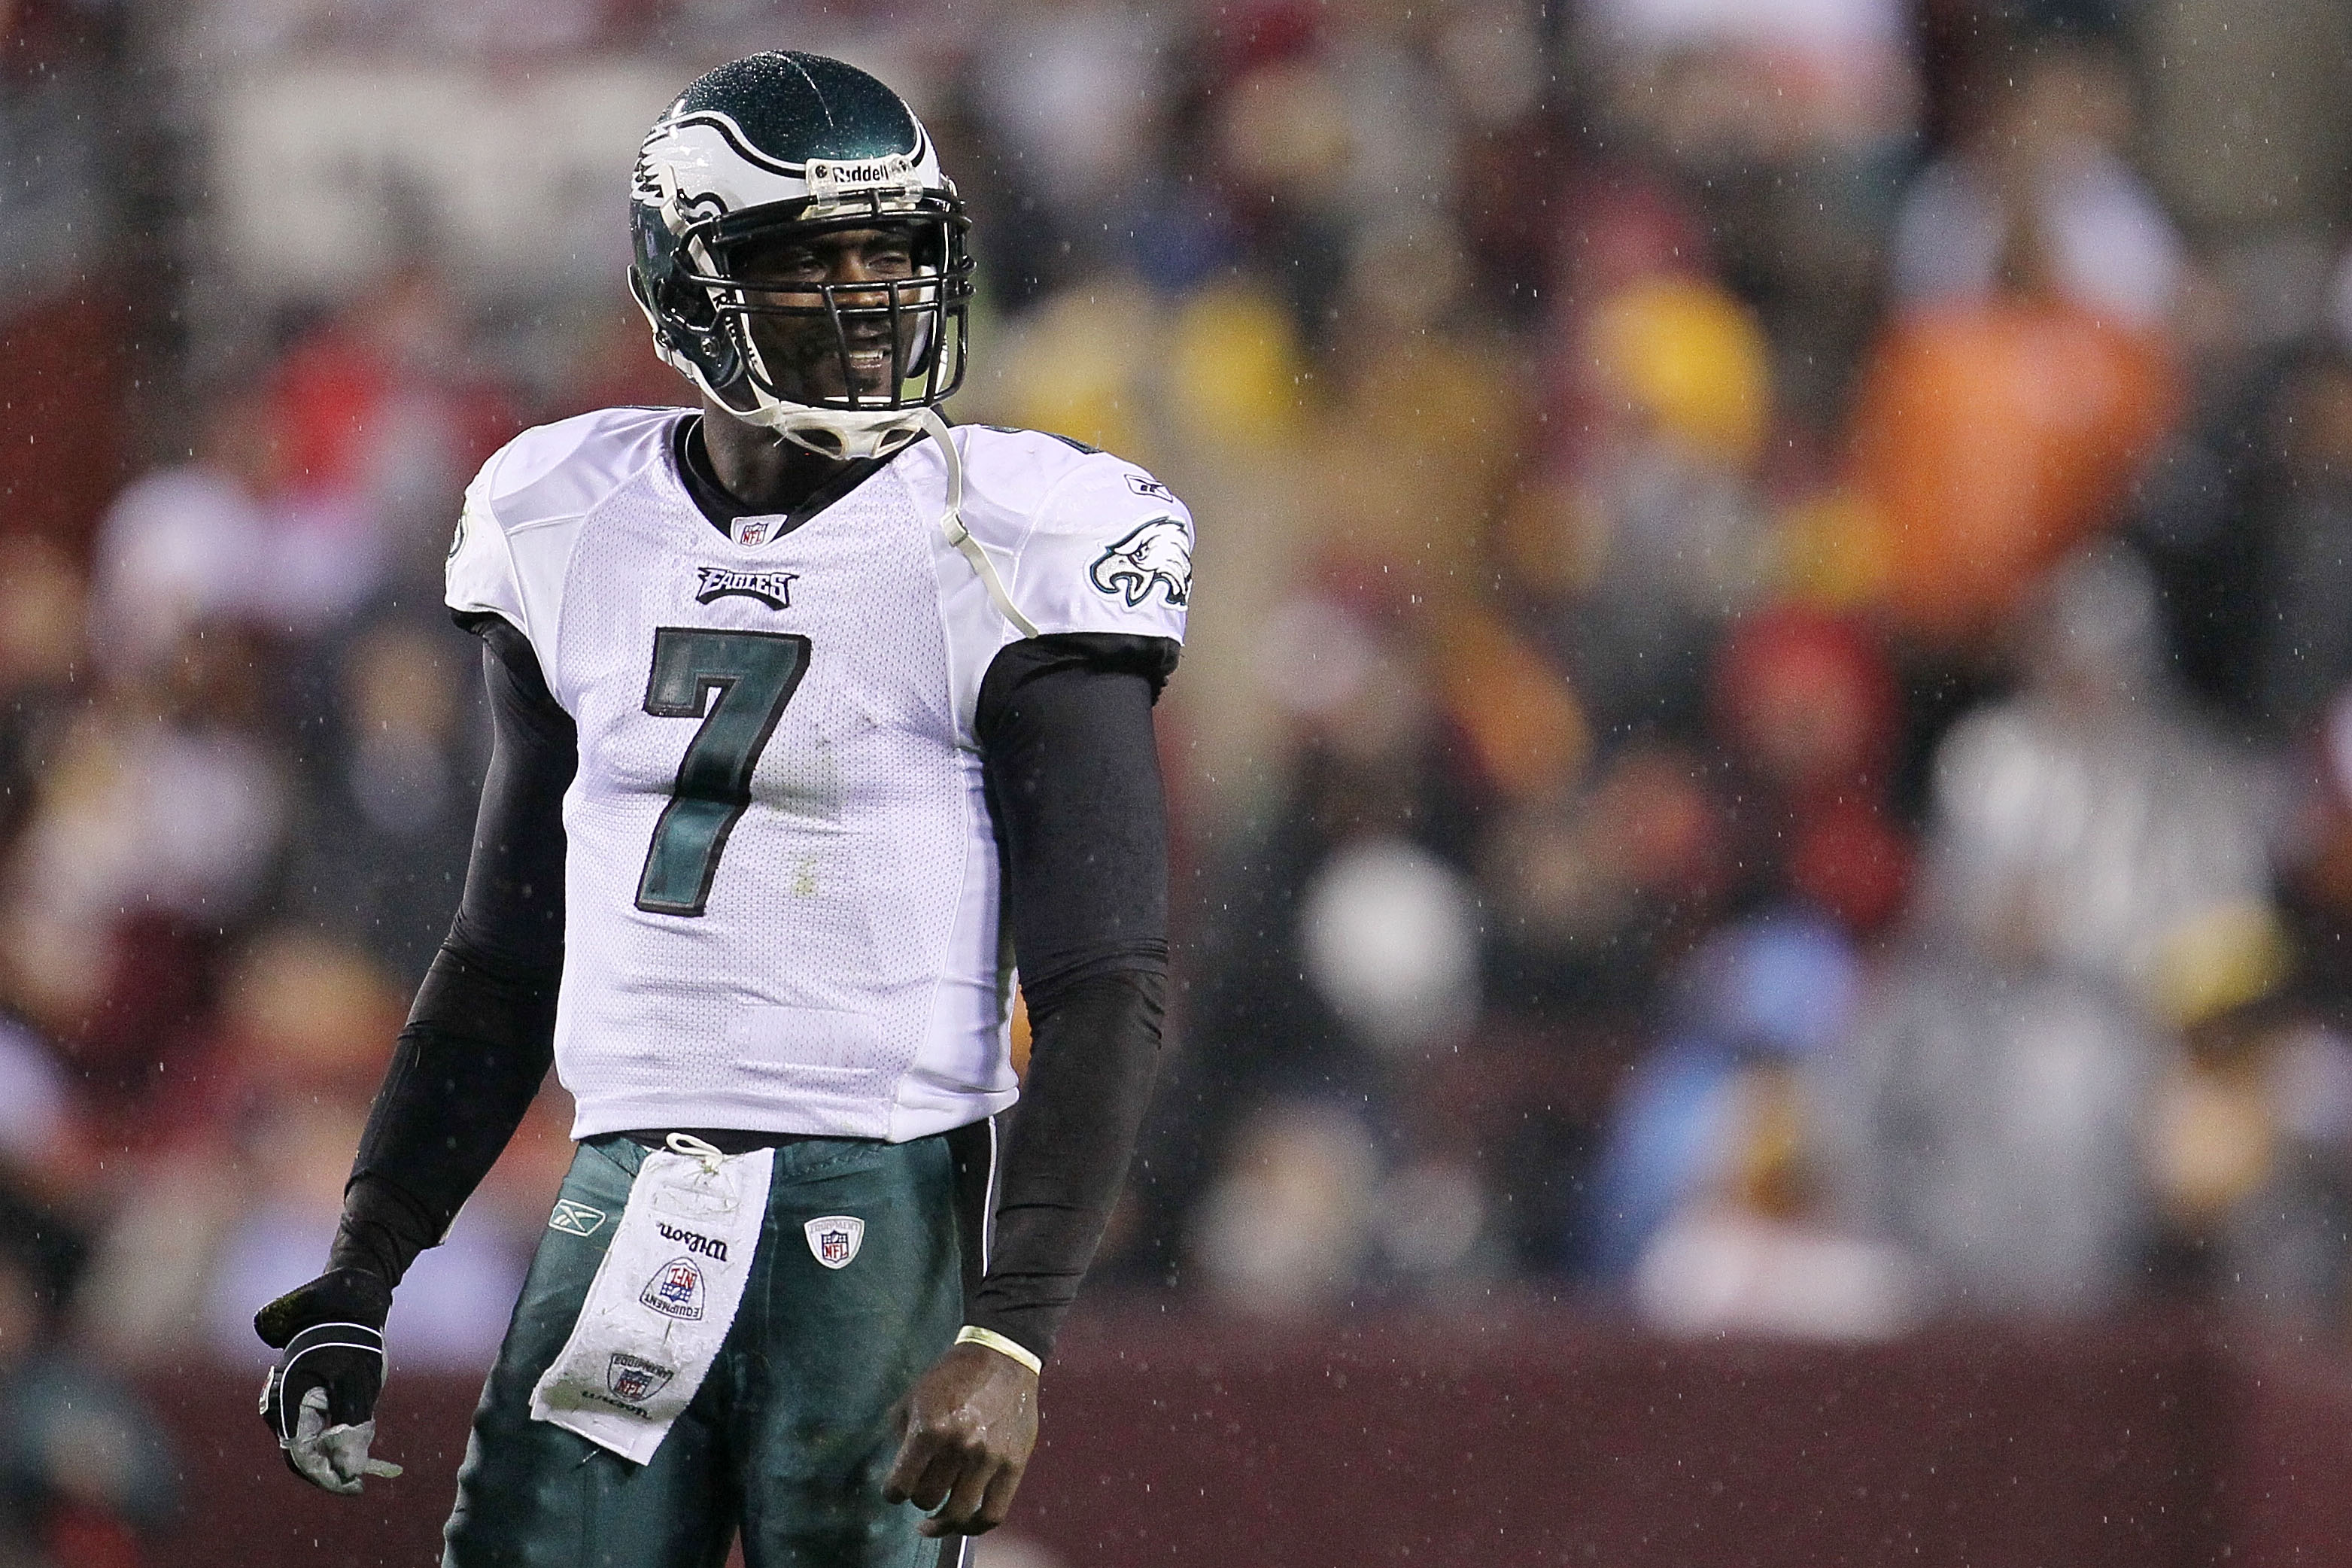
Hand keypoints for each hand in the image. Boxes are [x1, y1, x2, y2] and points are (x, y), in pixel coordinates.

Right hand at [254, 1267, 402, 1494]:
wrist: (348, 1299)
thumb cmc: (355, 1338)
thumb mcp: (358, 1383)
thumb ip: (352, 1429)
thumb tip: (350, 1472)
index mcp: (287, 1400)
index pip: (300, 1455)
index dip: (326, 1477)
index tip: (355, 1487)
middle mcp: (280, 1403)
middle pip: (301, 1451)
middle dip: (331, 1468)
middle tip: (362, 1481)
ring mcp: (288, 1398)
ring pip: (308, 1440)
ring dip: (333, 1453)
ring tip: (365, 1460)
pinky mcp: (301, 1394)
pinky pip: (313, 1424)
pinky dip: (334, 1435)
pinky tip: (358, 1437)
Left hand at [883, 1340, 1039, 1537]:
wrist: (1002, 1357)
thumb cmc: (952, 1375)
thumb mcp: (913, 1396)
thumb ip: (900, 1435)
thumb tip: (899, 1472)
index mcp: (929, 1429)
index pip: (899, 1486)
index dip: (892, 1493)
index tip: (895, 1490)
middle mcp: (959, 1447)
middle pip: (927, 1499)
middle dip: (919, 1497)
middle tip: (922, 1488)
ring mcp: (989, 1458)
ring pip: (958, 1513)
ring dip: (942, 1521)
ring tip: (937, 1520)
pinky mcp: (1013, 1465)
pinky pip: (993, 1513)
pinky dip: (975, 1527)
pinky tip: (964, 1523)